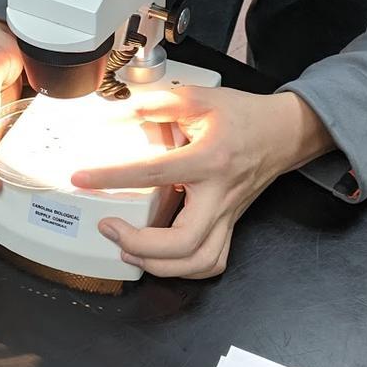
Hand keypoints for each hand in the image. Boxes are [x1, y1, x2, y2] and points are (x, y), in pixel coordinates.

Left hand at [70, 87, 333, 278]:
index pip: (154, 173)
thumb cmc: (243, 115)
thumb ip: (156, 104)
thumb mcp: (199, 97)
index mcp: (209, 159)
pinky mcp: (231, 225)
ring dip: (159, 265)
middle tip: (110, 228)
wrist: (284, 132)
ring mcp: (228, 215)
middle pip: (184, 241)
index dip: (112, 177)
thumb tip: (116, 113)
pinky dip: (184, 269)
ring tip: (128, 249)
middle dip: (140, 244)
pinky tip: (161, 259)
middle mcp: (219, 194)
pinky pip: (212, 261)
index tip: (82, 178)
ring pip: (199, 261)